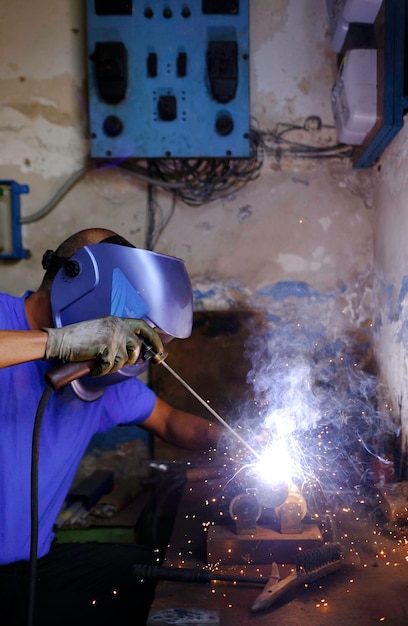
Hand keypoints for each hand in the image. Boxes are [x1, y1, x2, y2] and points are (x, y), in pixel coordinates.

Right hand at [43, 316, 163, 375]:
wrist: (60, 341)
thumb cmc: (78, 338)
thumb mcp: (102, 330)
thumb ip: (118, 335)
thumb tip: (136, 351)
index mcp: (117, 321)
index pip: (143, 326)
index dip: (154, 339)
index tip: (160, 350)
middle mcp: (118, 327)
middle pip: (137, 348)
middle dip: (130, 360)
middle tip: (114, 363)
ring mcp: (113, 338)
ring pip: (124, 360)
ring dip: (111, 367)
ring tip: (98, 362)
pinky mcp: (106, 349)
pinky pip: (110, 368)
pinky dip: (100, 371)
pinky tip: (92, 366)